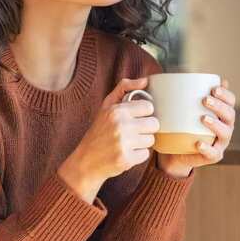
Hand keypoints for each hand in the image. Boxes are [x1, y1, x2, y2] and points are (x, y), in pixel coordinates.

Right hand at [57, 77, 159, 202]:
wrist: (85, 161)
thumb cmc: (98, 131)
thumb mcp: (106, 106)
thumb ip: (124, 88)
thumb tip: (145, 80)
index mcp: (116, 110)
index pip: (149, 107)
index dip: (143, 113)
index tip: (134, 118)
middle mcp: (120, 125)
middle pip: (154, 124)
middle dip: (145, 129)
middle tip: (132, 132)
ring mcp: (123, 143)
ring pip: (151, 140)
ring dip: (142, 142)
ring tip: (127, 143)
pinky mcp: (126, 159)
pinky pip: (146, 154)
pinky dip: (137, 155)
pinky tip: (125, 153)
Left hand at [157, 78, 236, 176]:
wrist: (176, 151)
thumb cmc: (182, 125)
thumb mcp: (183, 109)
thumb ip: (186, 94)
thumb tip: (185, 75)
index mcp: (221, 114)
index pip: (230, 101)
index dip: (226, 94)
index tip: (214, 88)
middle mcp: (225, 127)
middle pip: (229, 115)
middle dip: (219, 106)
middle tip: (205, 100)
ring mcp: (220, 142)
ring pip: (225, 133)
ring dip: (216, 125)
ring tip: (203, 118)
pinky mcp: (213, 156)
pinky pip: (213, 153)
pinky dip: (207, 149)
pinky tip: (198, 143)